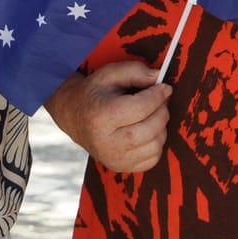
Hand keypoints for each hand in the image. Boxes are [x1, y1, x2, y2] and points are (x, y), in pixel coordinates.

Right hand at [46, 61, 171, 172]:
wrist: (73, 116)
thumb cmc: (93, 93)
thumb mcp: (108, 74)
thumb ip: (134, 71)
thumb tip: (158, 78)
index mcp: (100, 116)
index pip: (140, 108)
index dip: (157, 96)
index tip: (164, 88)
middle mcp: (106, 142)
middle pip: (150, 129)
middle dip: (161, 112)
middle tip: (161, 101)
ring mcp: (113, 158)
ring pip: (155, 145)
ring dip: (161, 128)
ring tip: (152, 115)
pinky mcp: (120, 167)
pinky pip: (152, 158)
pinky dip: (156, 143)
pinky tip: (146, 131)